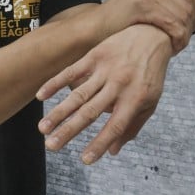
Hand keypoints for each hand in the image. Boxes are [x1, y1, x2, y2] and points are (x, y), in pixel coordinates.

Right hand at [36, 24, 172, 163]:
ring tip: (43, 129)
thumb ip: (133, 126)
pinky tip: (40, 96)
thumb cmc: (151, 73)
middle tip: (51, 147)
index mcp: (135, 99)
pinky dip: (55, 83)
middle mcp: (119, 85)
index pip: (115, 126)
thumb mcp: (151, 100)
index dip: (100, 143)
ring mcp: (105, 69)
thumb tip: (113, 151)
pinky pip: (72, 71)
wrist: (153, 34)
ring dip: (59, 112)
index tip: (85, 160)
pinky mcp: (95, 55)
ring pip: (78, 94)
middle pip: (90, 112)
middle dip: (70, 131)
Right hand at [99, 0, 193, 51]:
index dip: (189, 19)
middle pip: (186, 7)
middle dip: (187, 29)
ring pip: (181, 17)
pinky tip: (170, 49)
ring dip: (182, 36)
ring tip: (175, 48)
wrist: (96, 26)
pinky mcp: (142, 3)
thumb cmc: (120, 17)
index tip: (181, 34)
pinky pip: (171, 23)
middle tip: (180, 44)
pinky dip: (175, 39)